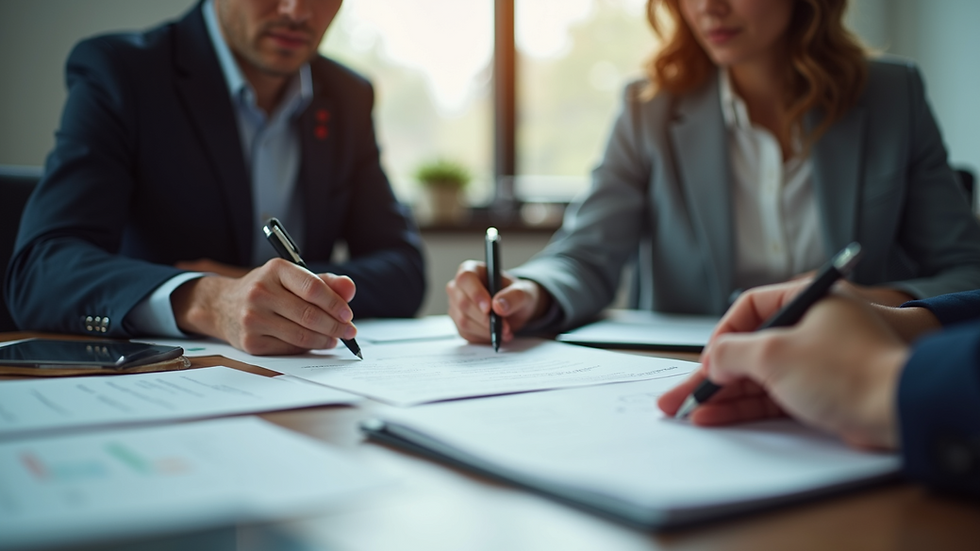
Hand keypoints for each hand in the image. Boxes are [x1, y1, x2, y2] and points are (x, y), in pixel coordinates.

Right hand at [171, 258, 356, 354]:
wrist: (221, 305)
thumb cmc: (266, 289)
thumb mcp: (291, 277)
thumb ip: (324, 282)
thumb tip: (349, 289)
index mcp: (275, 270)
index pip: (312, 288)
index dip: (335, 303)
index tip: (348, 314)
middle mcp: (260, 292)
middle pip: (309, 315)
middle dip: (335, 326)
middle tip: (349, 331)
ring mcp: (253, 318)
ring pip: (301, 335)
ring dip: (325, 340)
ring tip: (336, 339)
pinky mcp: (250, 342)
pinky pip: (289, 348)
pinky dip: (308, 348)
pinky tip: (317, 343)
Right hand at [446, 260, 550, 344]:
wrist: (516, 309)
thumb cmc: (516, 294)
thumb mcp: (523, 292)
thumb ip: (514, 296)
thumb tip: (498, 305)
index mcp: (472, 270)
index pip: (466, 278)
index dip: (475, 293)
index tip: (489, 308)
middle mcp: (459, 287)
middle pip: (463, 303)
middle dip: (485, 318)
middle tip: (504, 326)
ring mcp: (456, 306)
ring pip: (464, 321)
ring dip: (486, 330)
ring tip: (505, 331)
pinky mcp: (459, 323)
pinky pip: (467, 333)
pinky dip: (484, 337)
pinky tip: (497, 334)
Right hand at [659, 283, 907, 449]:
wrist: (898, 411)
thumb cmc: (848, 371)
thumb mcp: (773, 353)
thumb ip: (731, 352)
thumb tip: (712, 360)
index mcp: (808, 299)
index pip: (749, 308)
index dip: (721, 335)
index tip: (704, 361)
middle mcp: (812, 326)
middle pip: (749, 347)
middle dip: (712, 374)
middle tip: (681, 392)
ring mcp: (817, 361)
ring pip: (758, 375)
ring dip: (724, 394)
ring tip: (691, 411)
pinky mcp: (821, 392)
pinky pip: (773, 396)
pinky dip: (745, 406)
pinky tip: (718, 417)